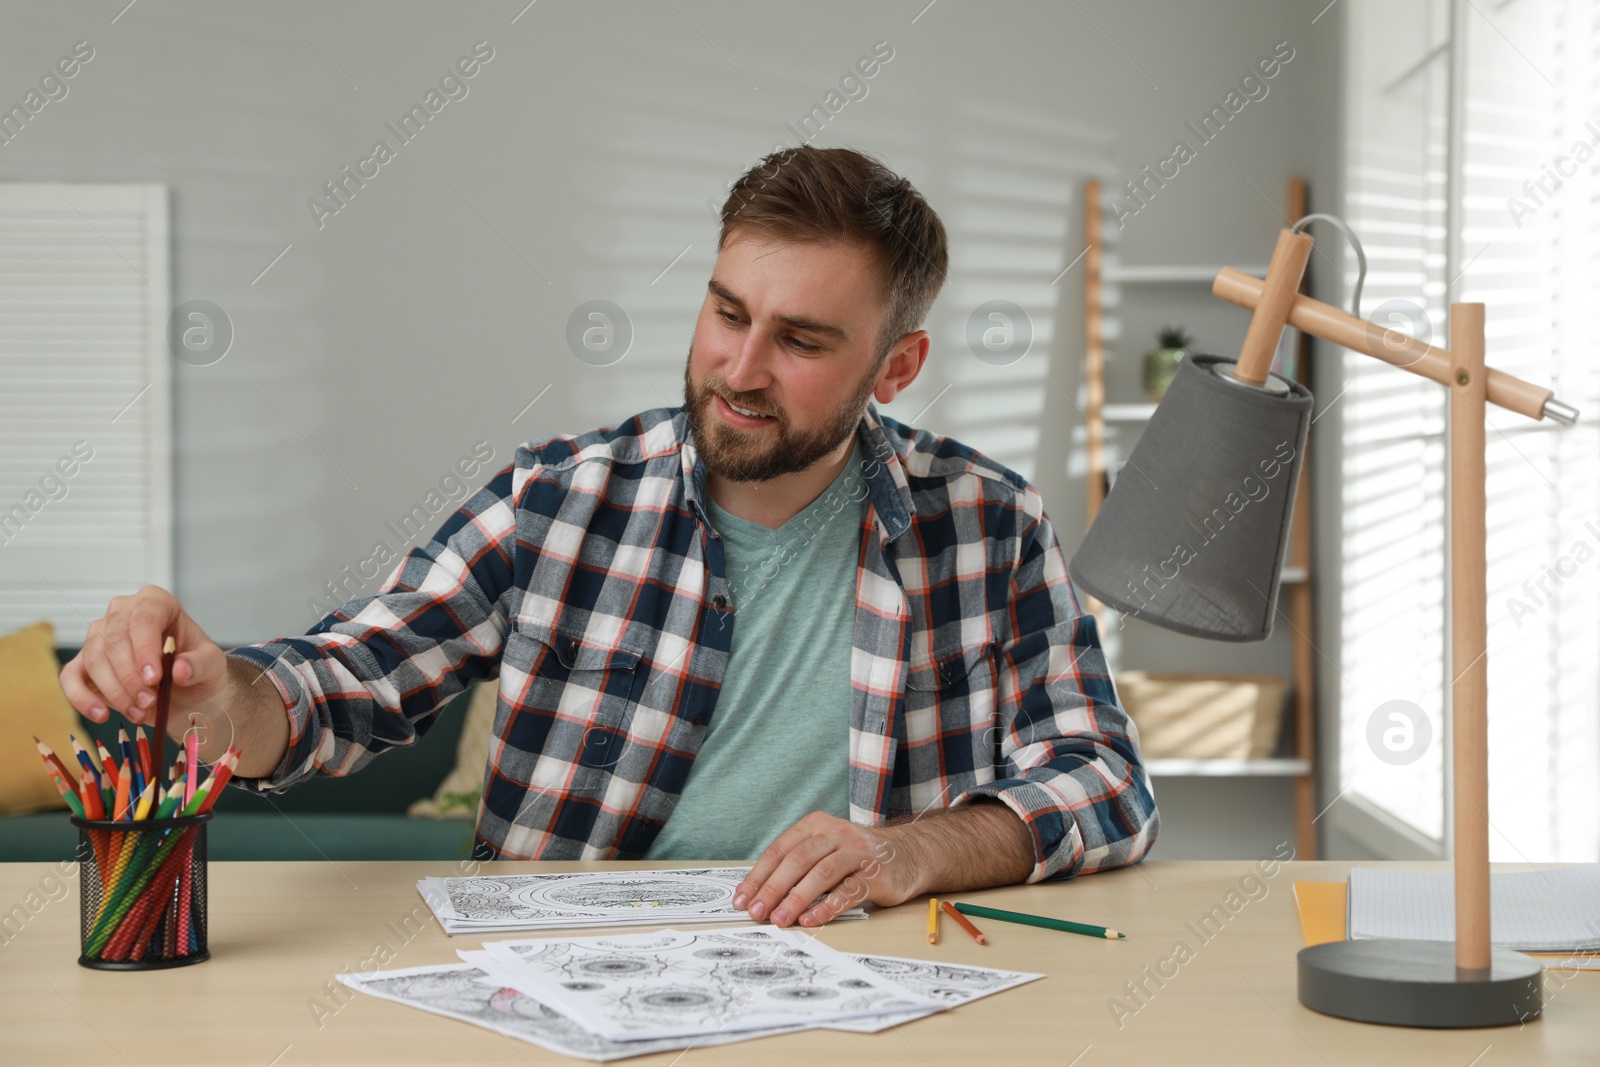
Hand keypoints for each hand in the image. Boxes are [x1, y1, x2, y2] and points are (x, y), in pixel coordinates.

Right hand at [59, 584, 228, 737]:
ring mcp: (99, 636)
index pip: (143, 619)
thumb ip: (200, 664)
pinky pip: (71, 678)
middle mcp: (122, 612)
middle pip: (115, 640)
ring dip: (115, 692)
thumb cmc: (197, 668)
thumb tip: (180, 670)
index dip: (145, 649)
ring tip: (139, 712)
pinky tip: (102, 715)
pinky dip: (82, 699)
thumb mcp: (212, 665)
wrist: (187, 690)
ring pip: (94, 660)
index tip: (154, 678)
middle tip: (149, 701)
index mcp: (156, 602)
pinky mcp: (83, 663)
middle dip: (130, 676)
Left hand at [733, 812, 921, 927]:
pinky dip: (827, 906)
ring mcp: (858, 852)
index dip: (759, 875)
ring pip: (821, 874)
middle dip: (773, 888)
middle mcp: (836, 833)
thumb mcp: (826, 849)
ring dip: (797, 899)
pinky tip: (812, 920)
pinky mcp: (876, 873)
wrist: (909, 854)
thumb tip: (761, 895)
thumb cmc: (857, 857)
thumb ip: (798, 865)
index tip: (743, 899)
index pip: (780, 849)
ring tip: (780, 920)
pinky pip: (848, 890)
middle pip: (797, 860)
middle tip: (757, 912)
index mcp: (817, 826)